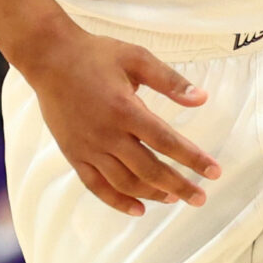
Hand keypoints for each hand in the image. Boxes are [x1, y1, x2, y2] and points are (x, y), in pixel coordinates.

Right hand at [15, 22, 218, 215]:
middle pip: (149, 169)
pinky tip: (138, 209)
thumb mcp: (136, 57)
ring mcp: (88, 147)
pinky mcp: (73, 153)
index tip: (214, 172)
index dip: (193, 159)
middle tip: (200, 198)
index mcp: (125, 108)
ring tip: (174, 198)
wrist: (48, 57)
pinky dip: (117, 201)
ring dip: (153, 194)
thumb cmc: (95, 54)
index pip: (167, 142)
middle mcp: (107, 133)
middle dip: (179, 186)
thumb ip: (170, 80)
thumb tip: (203, 99)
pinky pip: (96, 186)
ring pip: (125, 182)